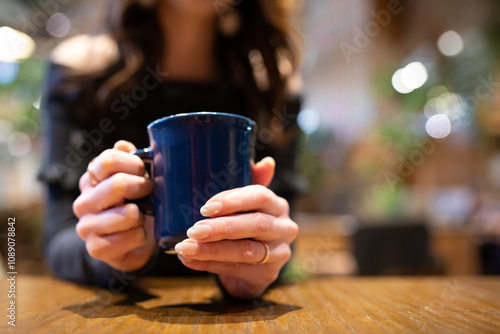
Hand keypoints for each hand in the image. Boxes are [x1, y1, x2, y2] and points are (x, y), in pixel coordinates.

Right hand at [73, 140, 155, 271]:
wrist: (131, 244)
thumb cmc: (136, 205)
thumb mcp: (134, 180)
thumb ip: (129, 161)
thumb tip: (123, 145)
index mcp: (91, 180)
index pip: (108, 161)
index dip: (133, 164)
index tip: (143, 171)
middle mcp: (83, 202)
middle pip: (118, 184)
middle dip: (143, 187)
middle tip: (149, 192)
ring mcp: (86, 227)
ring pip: (128, 213)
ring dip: (143, 215)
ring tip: (142, 216)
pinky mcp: (96, 248)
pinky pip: (131, 236)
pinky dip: (142, 235)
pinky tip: (138, 234)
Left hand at [175, 157, 298, 298]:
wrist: (253, 264)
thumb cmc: (244, 226)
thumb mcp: (244, 204)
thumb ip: (248, 183)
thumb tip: (266, 162)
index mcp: (277, 205)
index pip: (260, 197)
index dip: (233, 201)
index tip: (206, 208)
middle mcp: (284, 227)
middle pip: (255, 225)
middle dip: (221, 228)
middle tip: (193, 230)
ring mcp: (280, 253)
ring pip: (246, 251)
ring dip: (212, 250)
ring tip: (186, 248)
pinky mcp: (268, 274)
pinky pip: (237, 269)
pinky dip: (210, 264)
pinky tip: (190, 260)